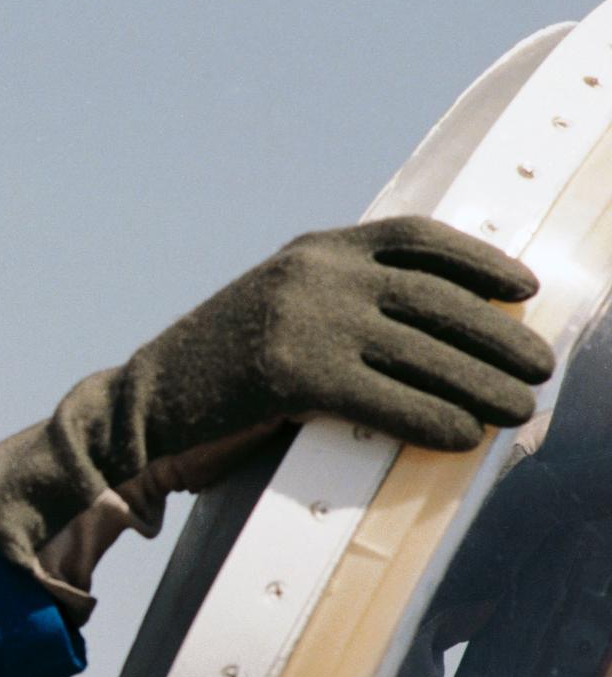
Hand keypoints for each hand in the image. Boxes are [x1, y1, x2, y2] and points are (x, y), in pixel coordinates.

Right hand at [0, 216, 556, 621]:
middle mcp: (313, 274)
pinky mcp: (290, 373)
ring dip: (482, 384)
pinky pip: (386, 397)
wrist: (137, 412)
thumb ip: (339, 312)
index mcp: (311, 251)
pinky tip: (462, 437)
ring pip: (422, 352)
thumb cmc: (214, 379)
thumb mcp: (277, 317)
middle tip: (538, 369)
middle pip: (436, 299)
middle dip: (497, 336)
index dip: (479, 262)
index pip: (415, 239)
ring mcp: (302, 319)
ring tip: (519, 410)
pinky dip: (434, 419)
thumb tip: (429, 341)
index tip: (523, 290)